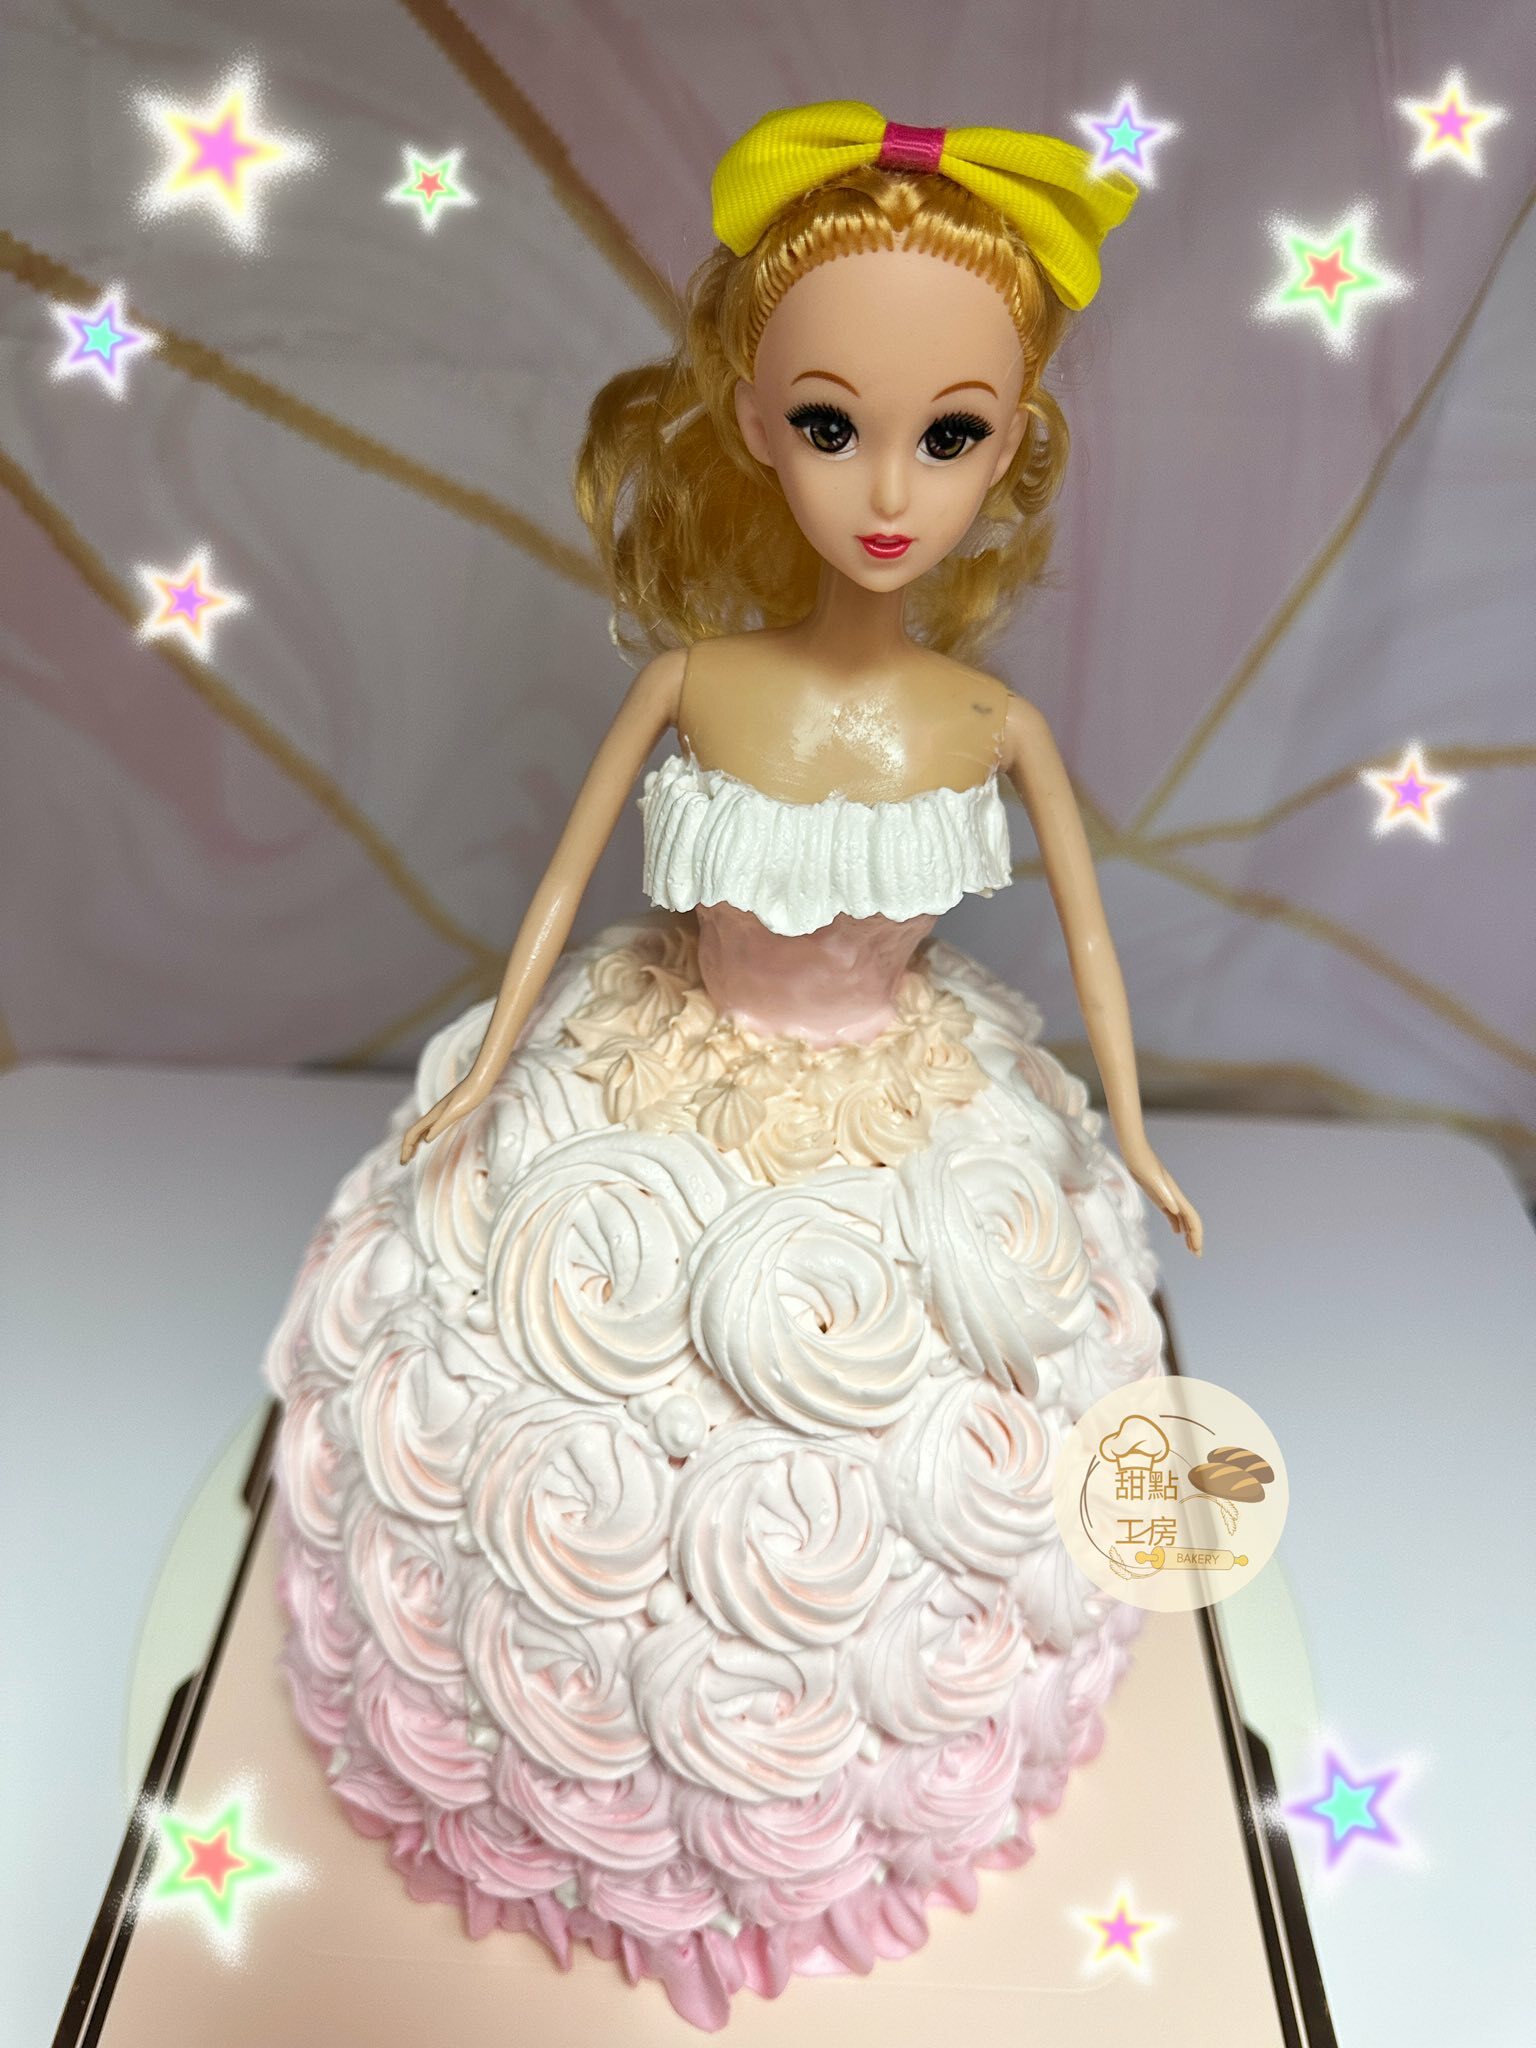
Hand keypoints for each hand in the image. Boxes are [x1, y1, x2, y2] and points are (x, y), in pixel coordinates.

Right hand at [399, 1074, 491, 1165]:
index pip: (412, 1134)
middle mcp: (433, 1114)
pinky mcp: (448, 1112)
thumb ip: (440, 1125)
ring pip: (420, 1129)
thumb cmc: (470, 1095)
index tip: (403, 1162)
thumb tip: (426, 1140)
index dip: (406, 1148)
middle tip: (404, 1163)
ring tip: (412, 1155)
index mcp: (433, 1116)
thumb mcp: (455, 1112)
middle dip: (407, 1148)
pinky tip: (427, 1140)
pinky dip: (424, 1136)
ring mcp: (440, 1113)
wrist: (480, 1080)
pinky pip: (430, 1126)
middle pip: (413, 1132)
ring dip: (414, 1143)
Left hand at [1119, 1138, 1203, 1256]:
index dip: (1196, 1234)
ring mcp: (1167, 1196)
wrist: (1134, 1152)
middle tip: (1197, 1255)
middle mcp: (1175, 1197)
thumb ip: (1163, 1194)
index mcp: (1175, 1196)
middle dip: (1195, 1238)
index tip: (1196, 1249)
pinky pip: (1171, 1213)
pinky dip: (1176, 1224)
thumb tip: (1175, 1210)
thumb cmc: (1142, 1163)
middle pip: (1190, 1221)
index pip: (1192, 1219)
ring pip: (1183, 1218)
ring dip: (1188, 1233)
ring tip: (1191, 1248)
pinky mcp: (1158, 1195)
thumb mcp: (1152, 1180)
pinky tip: (1176, 1232)